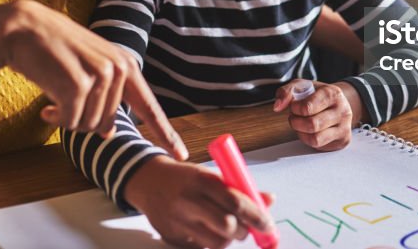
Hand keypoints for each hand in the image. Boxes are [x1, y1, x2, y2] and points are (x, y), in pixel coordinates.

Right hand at [0, 0, 186, 159]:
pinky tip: (45, 105)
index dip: (165, 133)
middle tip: (62, 102)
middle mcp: (118, 69)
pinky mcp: (78, 85)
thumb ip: (105, 97)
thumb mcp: (87, 71)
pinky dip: (56, 119)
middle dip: (82, 120)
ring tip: (54, 97)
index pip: (148, 106)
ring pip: (88, 125)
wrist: (22, 29)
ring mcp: (100, 75)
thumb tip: (108, 133)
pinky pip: (70, 122)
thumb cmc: (53, 51)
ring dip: (67, 118)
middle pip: (106, 123)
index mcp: (125, 65)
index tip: (180, 154)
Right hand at [125, 157, 275, 248]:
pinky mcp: (172, 237)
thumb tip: (269, 200)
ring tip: (225, 227)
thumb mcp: (212, 175)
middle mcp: (188, 200)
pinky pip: (202, 248)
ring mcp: (178, 221)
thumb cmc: (187, 178)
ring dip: (228, 238)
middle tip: (246, 228)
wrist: (148, 182)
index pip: (236, 202)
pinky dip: (211, 242)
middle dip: (243, 231)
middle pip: (227, 225)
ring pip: (216, 242)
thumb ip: (241, 188)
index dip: (256, 216)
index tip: (268, 225)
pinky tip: (206, 229)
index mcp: (202, 179)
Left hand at [274, 80, 360, 150]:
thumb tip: (277, 106)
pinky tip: (309, 132)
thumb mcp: (301, 86)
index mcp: (333, 93)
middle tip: (294, 117)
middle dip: (296, 122)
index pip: (308, 107)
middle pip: (312, 125)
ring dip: (301, 133)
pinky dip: (309, 140)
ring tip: (301, 124)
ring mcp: (344, 126)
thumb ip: (286, 92)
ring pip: (316, 139)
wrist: (338, 103)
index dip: (294, 109)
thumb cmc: (317, 95)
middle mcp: (342, 110)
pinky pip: (320, 146)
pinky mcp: (343, 140)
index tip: (294, 107)